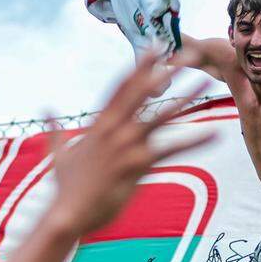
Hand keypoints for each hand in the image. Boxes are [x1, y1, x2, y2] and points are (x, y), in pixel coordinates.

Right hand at [47, 60, 213, 236]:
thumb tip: (46, 110)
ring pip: (160, 116)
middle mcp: (113, 129)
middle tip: (189, 53)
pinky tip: (214, 134)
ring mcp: (125, 146)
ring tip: (205, 84)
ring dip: (184, 98)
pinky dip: (194, 142)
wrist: (67, 214)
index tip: (156, 47)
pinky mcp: (136, 165)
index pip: (122, 86)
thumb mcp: (57, 153)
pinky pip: (171, 150)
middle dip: (166, 71)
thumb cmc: (65, 188)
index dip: (140, 66)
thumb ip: (55, 129)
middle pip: (143, 92)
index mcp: (99, 124)